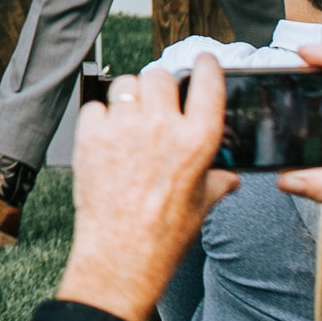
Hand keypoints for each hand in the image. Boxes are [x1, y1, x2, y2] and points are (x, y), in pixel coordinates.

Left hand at [56, 58, 236, 320]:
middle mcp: (161, 126)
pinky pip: (96, 107)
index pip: (208, 81)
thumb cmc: (164, 235)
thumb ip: (217, 181)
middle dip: (159, 87)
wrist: (120, 258)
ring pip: (125, 85)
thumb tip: (230, 176)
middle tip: (157, 105)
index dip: (206, 65)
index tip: (202, 62)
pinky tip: (107, 140)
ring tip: (129, 123)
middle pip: (160, 75)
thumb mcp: (202, 206)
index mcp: (198, 140)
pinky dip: (100, 118)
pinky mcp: (91, 135)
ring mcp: (124, 128)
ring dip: (128, 98)